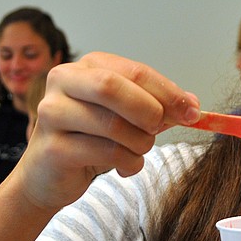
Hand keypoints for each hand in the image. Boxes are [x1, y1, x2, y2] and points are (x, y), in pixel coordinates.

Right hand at [15, 52, 200, 211]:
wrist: (48, 175)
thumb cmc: (89, 139)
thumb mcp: (125, 116)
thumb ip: (157, 106)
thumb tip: (192, 106)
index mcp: (86, 66)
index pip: (134, 71)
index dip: (167, 92)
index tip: (192, 111)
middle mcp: (63, 82)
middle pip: (113, 88)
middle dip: (149, 111)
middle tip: (159, 129)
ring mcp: (52, 114)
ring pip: (112, 125)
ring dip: (140, 143)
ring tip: (139, 151)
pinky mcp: (52, 148)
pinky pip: (105, 152)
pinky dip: (128, 163)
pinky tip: (126, 167)